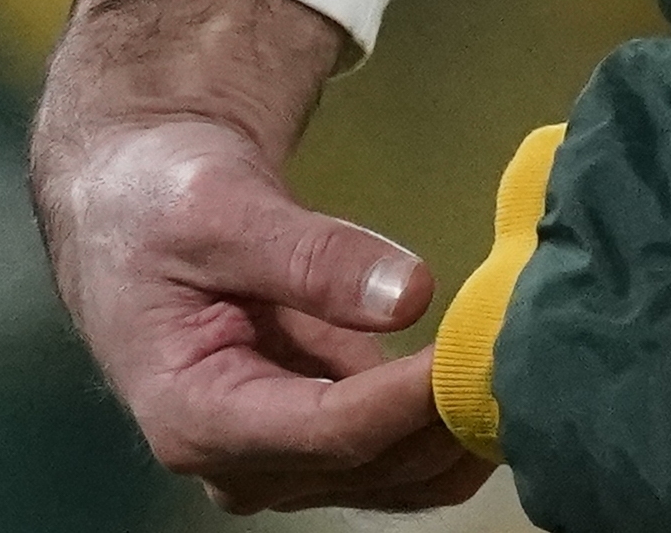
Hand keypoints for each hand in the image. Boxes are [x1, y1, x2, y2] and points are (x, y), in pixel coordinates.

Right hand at [32, 0, 492, 513]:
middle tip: (532, 349)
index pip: (329, 432)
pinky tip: (499, 361)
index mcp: (195, 416)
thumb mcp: (220, 209)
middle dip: (451, 415)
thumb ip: (311, 255)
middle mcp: (238, 462)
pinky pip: (399, 447)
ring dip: (462, 425)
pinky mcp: (318, 433)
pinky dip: (449, 414)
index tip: (481, 349)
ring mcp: (281, 457)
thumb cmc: (158, 200)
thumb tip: (410, 295)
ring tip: (532, 355)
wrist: (138, 197)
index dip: (412, 399)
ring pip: (397, 473)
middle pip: (372, 463)